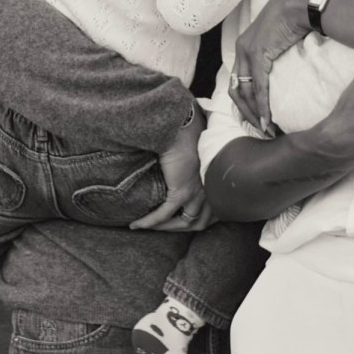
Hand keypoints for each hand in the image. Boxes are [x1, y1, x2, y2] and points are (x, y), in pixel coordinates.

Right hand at [130, 105, 214, 230]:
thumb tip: (183, 169)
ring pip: (184, 222)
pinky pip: (163, 214)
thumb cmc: (189, 132)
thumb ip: (195, 165)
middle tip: (164, 227)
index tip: (184, 220)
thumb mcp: (198, 151)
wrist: (181, 125)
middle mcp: (210, 190)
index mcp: (217, 181)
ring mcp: (197, 192)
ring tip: (148, 226)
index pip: (215, 211)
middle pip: (200, 221)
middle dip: (181, 228)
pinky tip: (137, 224)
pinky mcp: (181, 192)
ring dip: (165, 228)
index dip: (201, 219)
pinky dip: (149, 222)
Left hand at [229, 0, 324, 131]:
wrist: (301, 2)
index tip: (255, 117)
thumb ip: (277, 54)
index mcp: (245, 46)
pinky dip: (262, 106)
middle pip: (236, 90)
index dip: (244, 102)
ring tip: (265, 129)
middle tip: (259, 128)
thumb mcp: (282, 39)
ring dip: (253, 113)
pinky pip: (258, 87)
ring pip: (244, 92)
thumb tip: (286, 70)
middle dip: (246, 113)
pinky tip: (267, 119)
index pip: (238, 81)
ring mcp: (248, 52)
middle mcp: (241, 49)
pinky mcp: (258, 54)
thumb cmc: (297, 17)